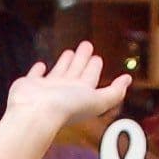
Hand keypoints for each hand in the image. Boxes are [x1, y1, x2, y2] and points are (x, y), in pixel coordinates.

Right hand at [7, 43, 131, 135]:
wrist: (36, 112)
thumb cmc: (66, 107)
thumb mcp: (98, 100)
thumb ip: (114, 92)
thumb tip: (128, 80)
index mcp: (81, 93)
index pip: (90, 77)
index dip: (95, 67)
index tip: (97, 57)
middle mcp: (65, 90)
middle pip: (77, 71)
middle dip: (82, 59)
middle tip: (86, 45)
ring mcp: (47, 88)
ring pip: (59, 71)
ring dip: (65, 62)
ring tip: (69, 52)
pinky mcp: (29, 85)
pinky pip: (36, 75)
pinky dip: (38, 70)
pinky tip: (41, 64)